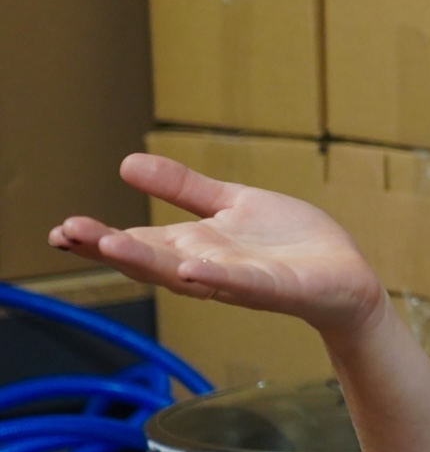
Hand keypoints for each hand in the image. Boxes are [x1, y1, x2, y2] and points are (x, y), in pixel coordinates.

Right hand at [49, 153, 388, 338]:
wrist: (346, 275)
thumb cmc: (289, 244)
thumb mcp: (233, 204)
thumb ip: (185, 188)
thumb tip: (127, 163)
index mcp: (196, 246)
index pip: (140, 241)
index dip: (100, 237)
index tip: (60, 230)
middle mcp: (210, 267)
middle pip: (152, 259)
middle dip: (110, 246)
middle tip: (68, 232)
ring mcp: (242, 280)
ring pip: (188, 274)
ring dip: (150, 261)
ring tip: (111, 245)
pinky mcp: (278, 288)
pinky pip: (244, 283)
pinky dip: (217, 276)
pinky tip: (192, 267)